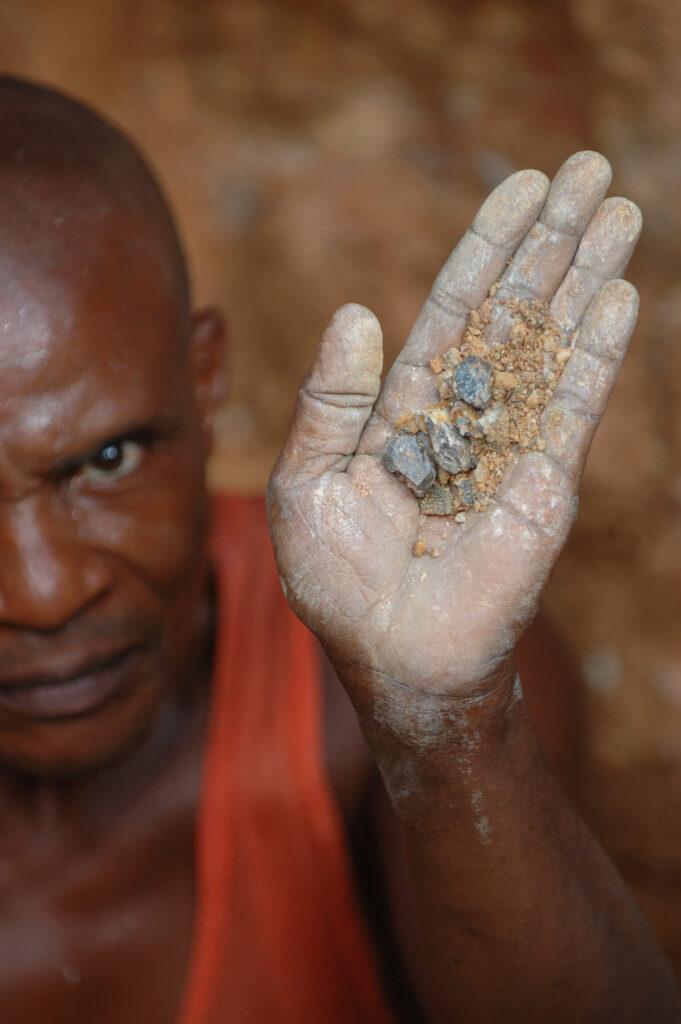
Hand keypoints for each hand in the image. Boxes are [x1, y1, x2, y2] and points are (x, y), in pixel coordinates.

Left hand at [267, 152, 639, 716]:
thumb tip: (355, 313)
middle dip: (548, 245)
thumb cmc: (337, 582)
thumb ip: (327, 404)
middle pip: (512, 314)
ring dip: (584, 280)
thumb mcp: (306, 486)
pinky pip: (571, 412)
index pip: (451, 313)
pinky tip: (618, 298)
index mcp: (405, 410)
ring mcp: (510, 450)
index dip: (483, 252)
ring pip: (551, 349)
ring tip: (620, 212)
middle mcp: (465, 418)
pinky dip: (593, 358)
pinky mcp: (543, 487)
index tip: (520, 189)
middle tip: (589, 171)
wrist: (394, 659)